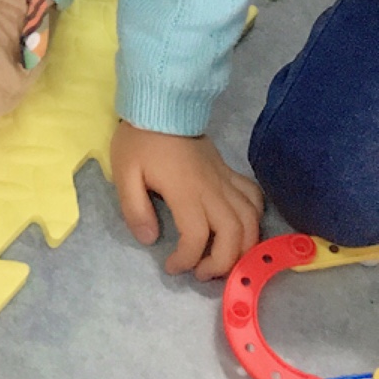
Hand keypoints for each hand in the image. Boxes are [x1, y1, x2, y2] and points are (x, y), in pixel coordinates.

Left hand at [110, 122, 262, 279]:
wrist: (163, 105)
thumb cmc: (140, 140)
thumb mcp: (124, 173)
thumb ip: (135, 209)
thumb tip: (150, 239)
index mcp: (185, 191)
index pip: (197, 236)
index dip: (187, 259)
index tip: (172, 267)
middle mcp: (212, 189)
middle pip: (234, 234)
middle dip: (222, 262)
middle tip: (201, 273)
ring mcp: (225, 180)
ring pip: (250, 220)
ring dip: (243, 247)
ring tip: (222, 259)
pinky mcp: (230, 172)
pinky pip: (254, 197)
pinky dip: (254, 218)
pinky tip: (241, 228)